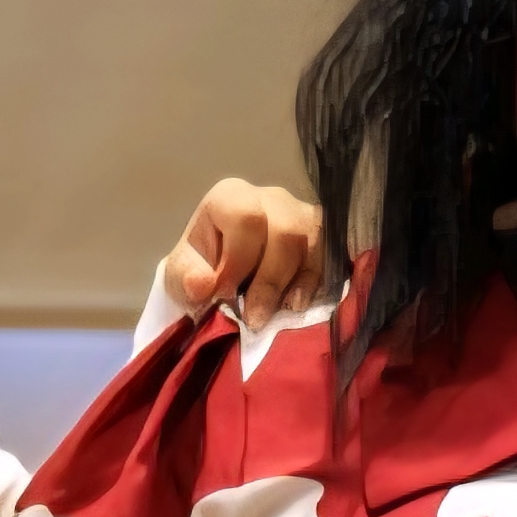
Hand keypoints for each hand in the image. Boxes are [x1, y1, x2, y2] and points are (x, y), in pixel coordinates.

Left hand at [159, 177, 321, 329]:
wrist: (225, 276)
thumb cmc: (204, 270)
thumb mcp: (183, 274)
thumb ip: (186, 277)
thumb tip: (202, 285)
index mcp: (233, 198)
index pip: (246, 218)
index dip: (238, 260)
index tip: (224, 294)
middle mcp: (273, 198)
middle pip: (286, 231)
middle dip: (270, 280)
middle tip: (254, 317)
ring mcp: (304, 215)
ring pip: (314, 242)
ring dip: (297, 283)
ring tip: (281, 311)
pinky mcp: (324, 238)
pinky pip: (332, 255)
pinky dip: (317, 283)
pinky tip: (299, 304)